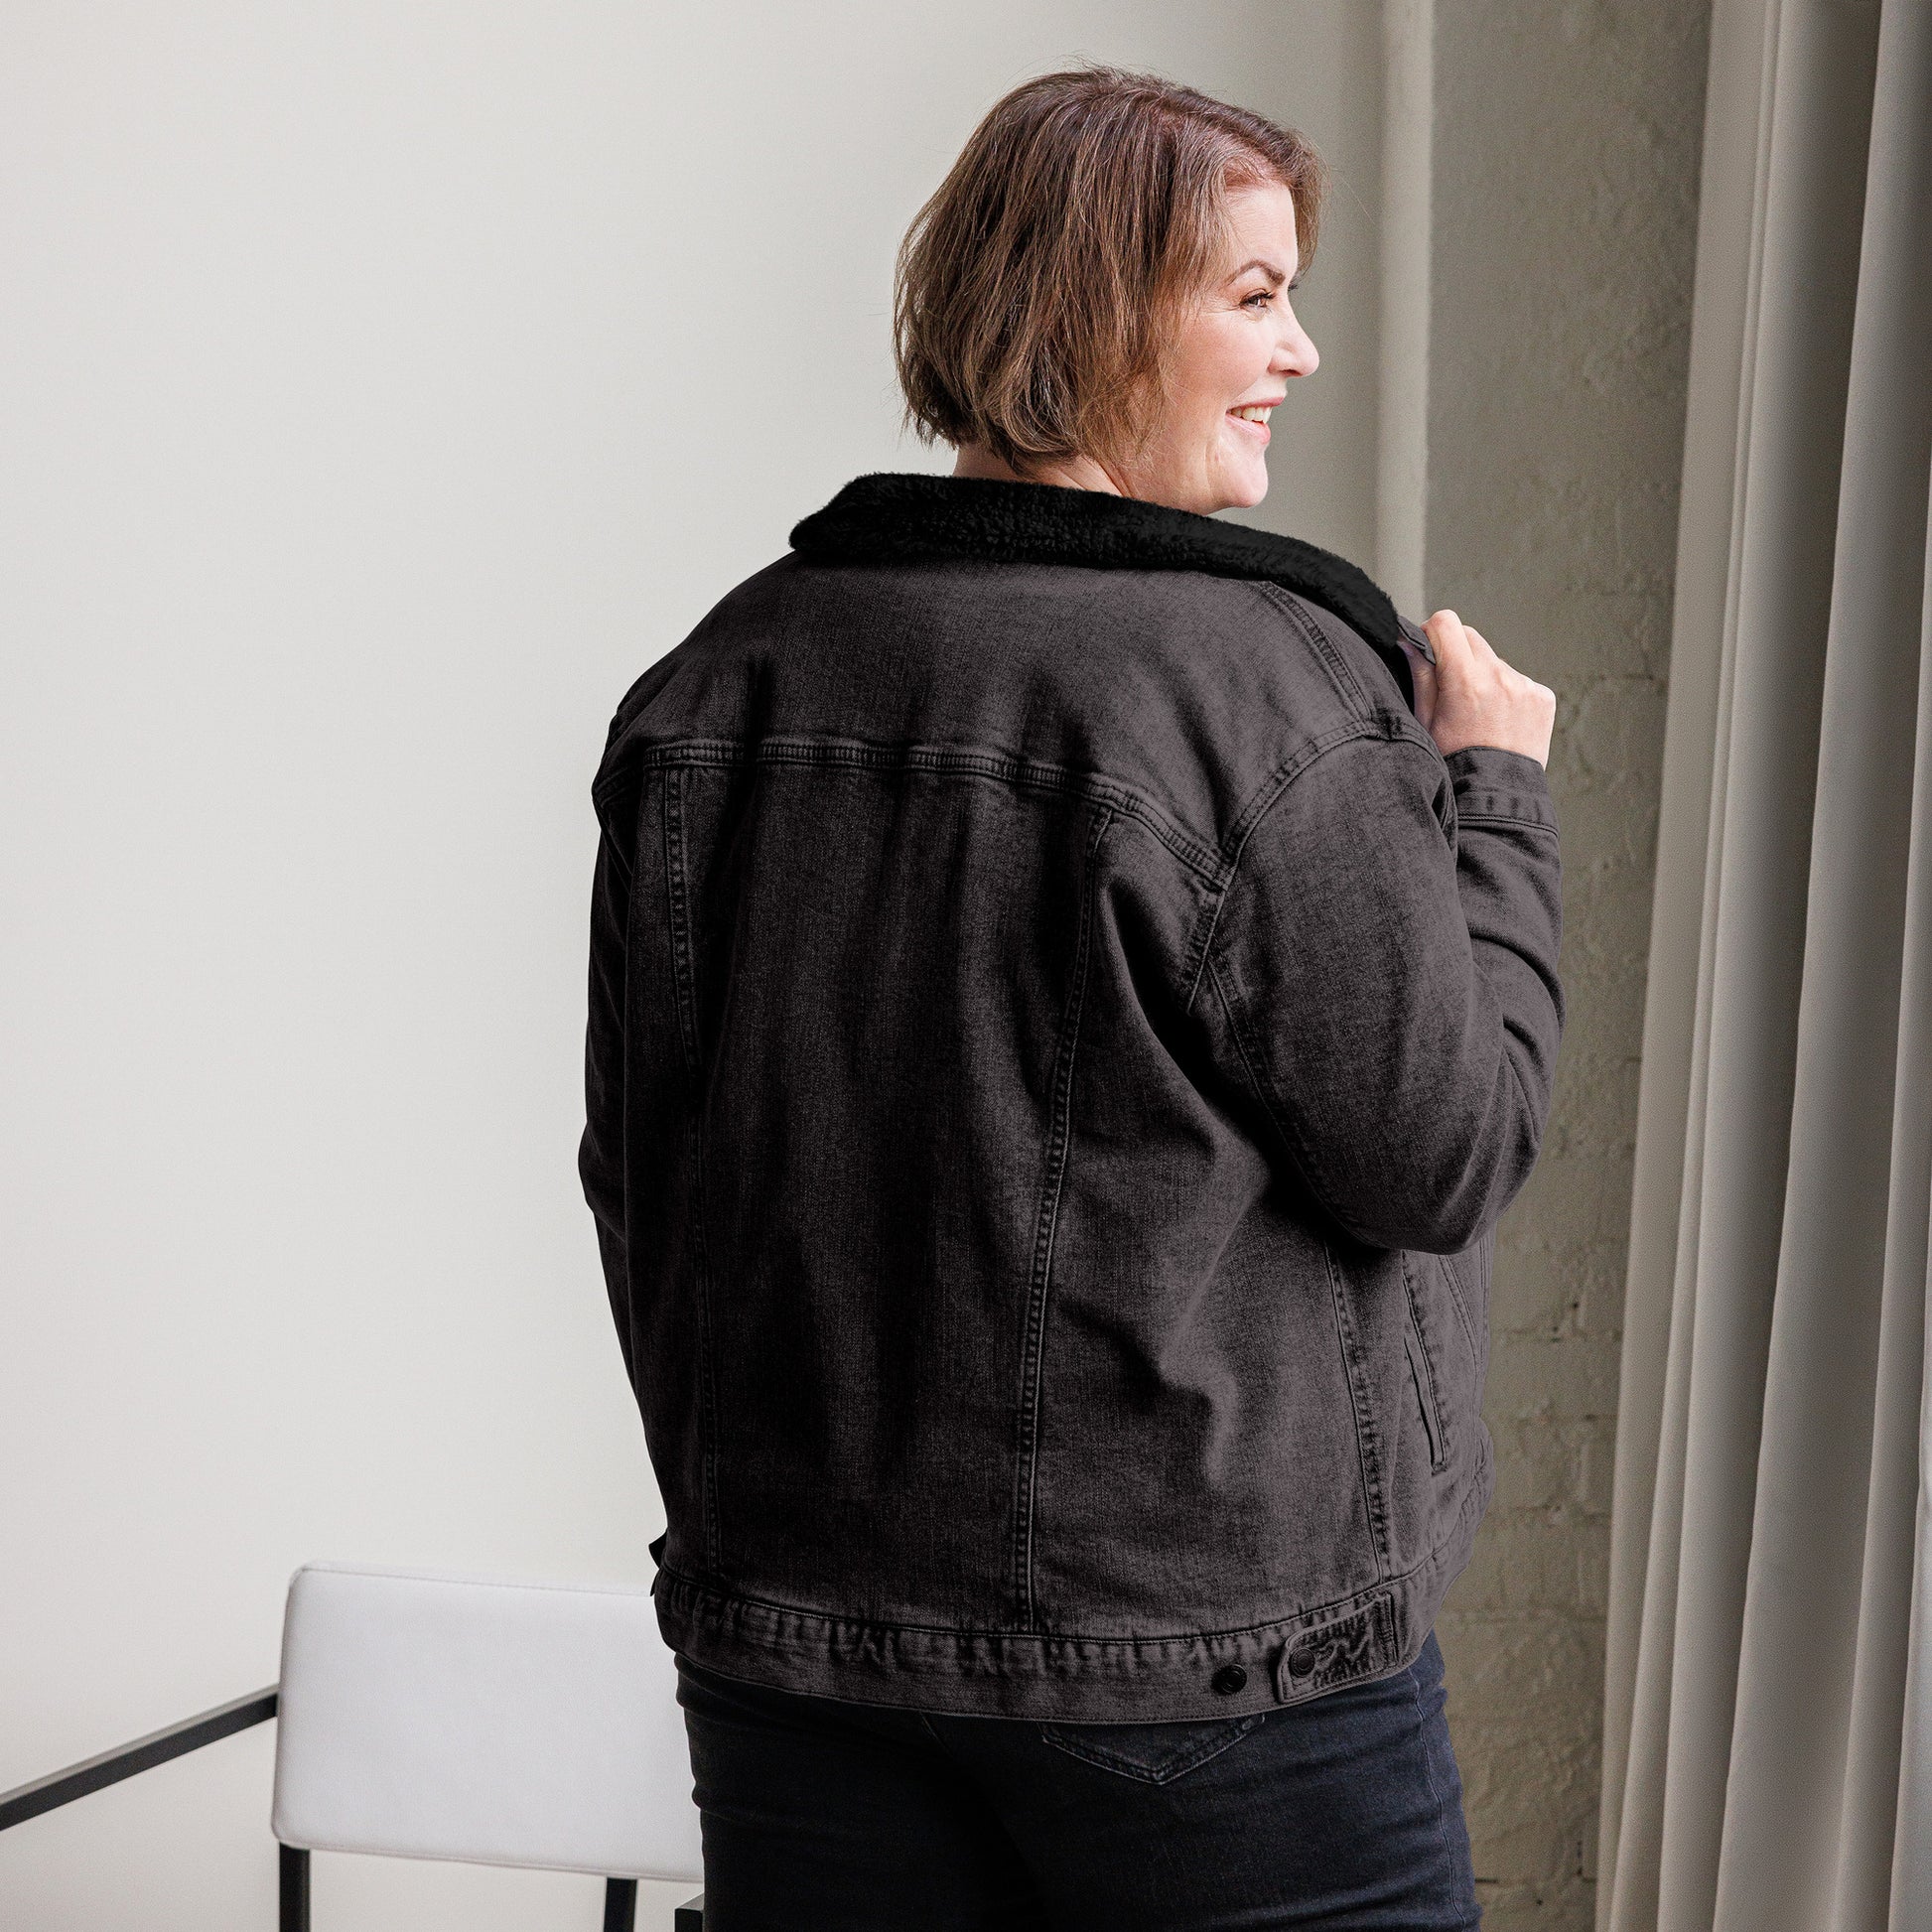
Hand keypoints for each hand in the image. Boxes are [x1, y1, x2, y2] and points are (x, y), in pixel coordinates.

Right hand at [1403, 609, 1554, 766]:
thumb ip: (1421, 677)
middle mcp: (1499, 677)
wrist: (1496, 795)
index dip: (1432, 634)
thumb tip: (1410, 643)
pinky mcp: (1542, 696)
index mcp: (1465, 681)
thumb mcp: (1426, 722)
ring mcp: (1525, 686)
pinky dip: (1506, 693)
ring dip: (1483, 676)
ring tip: (1478, 715)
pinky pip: (1517, 679)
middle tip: (1451, 689)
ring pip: (1494, 660)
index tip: (1429, 651)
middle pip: (1471, 637)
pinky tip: (1499, 721)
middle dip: (1457, 654)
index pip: (1446, 623)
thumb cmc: (1455, 764)